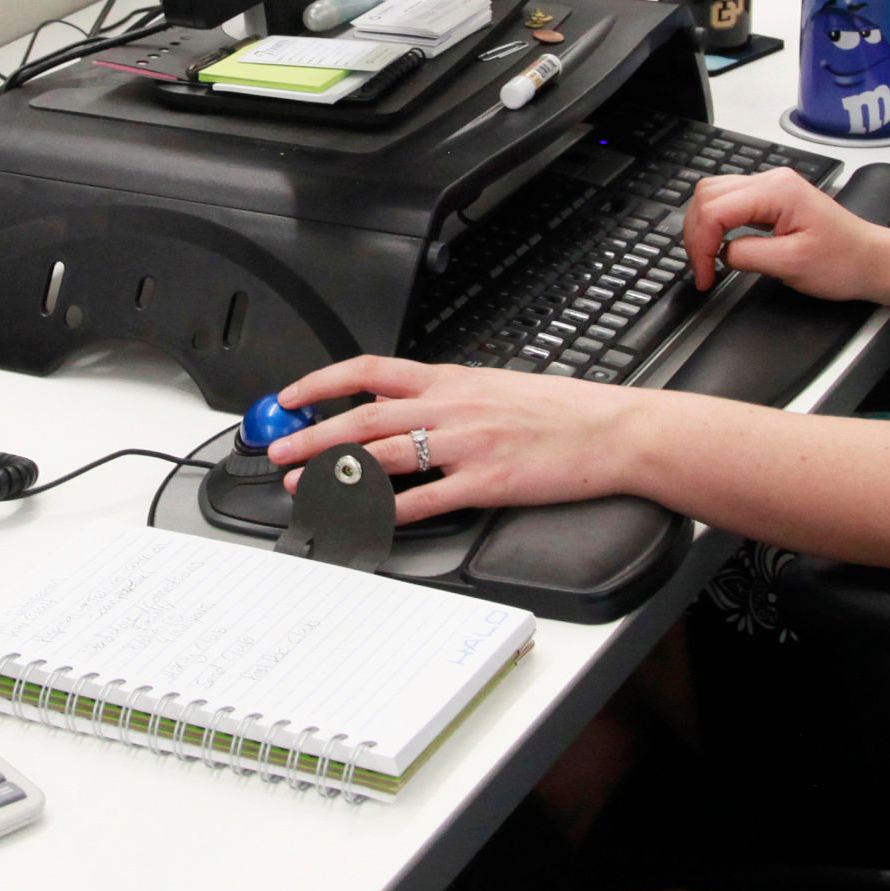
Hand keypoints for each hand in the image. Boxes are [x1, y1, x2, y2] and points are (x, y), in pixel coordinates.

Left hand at [268, 357, 646, 524]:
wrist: (610, 428)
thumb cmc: (558, 410)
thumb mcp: (491, 385)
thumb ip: (443, 395)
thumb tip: (397, 404)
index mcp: (450, 380)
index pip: (369, 371)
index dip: (321, 382)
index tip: (291, 397)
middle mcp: (450, 408)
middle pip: (362, 418)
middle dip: (310, 436)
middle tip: (279, 451)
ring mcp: (466, 446)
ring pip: (382, 457)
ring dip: (334, 472)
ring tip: (304, 486)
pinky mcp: (486, 483)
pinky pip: (425, 500)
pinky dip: (386, 511)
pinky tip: (362, 518)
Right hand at [681, 169, 889, 305]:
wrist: (873, 261)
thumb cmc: (844, 262)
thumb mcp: (793, 264)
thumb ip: (748, 254)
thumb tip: (720, 253)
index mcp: (777, 190)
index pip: (715, 209)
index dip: (700, 244)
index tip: (704, 275)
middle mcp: (771, 180)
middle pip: (707, 194)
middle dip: (695, 233)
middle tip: (701, 269)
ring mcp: (771, 187)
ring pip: (714, 195)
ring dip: (702, 227)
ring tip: (707, 259)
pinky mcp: (771, 200)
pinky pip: (729, 203)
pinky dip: (716, 224)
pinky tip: (720, 247)